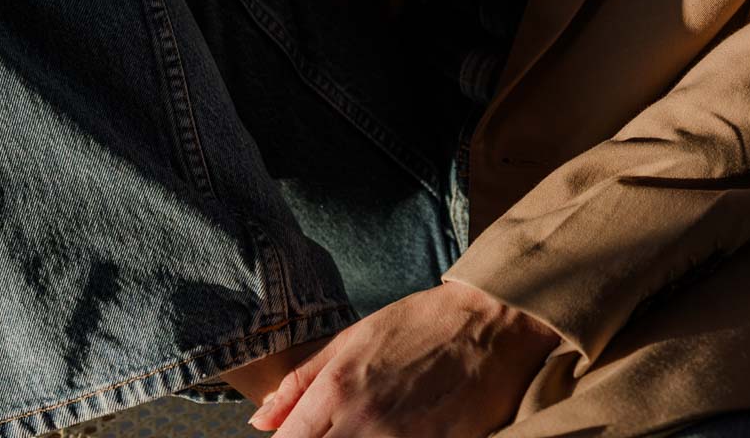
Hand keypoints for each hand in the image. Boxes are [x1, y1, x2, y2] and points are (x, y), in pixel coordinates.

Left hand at [246, 278, 560, 436]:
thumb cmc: (420, 325)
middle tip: (337, 429)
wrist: (490, 324)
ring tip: (364, 432)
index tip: (304, 437)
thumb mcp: (354, 338)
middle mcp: (361, 421)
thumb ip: (302, 381)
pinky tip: (393, 437)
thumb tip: (260, 423)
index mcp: (337, 388)